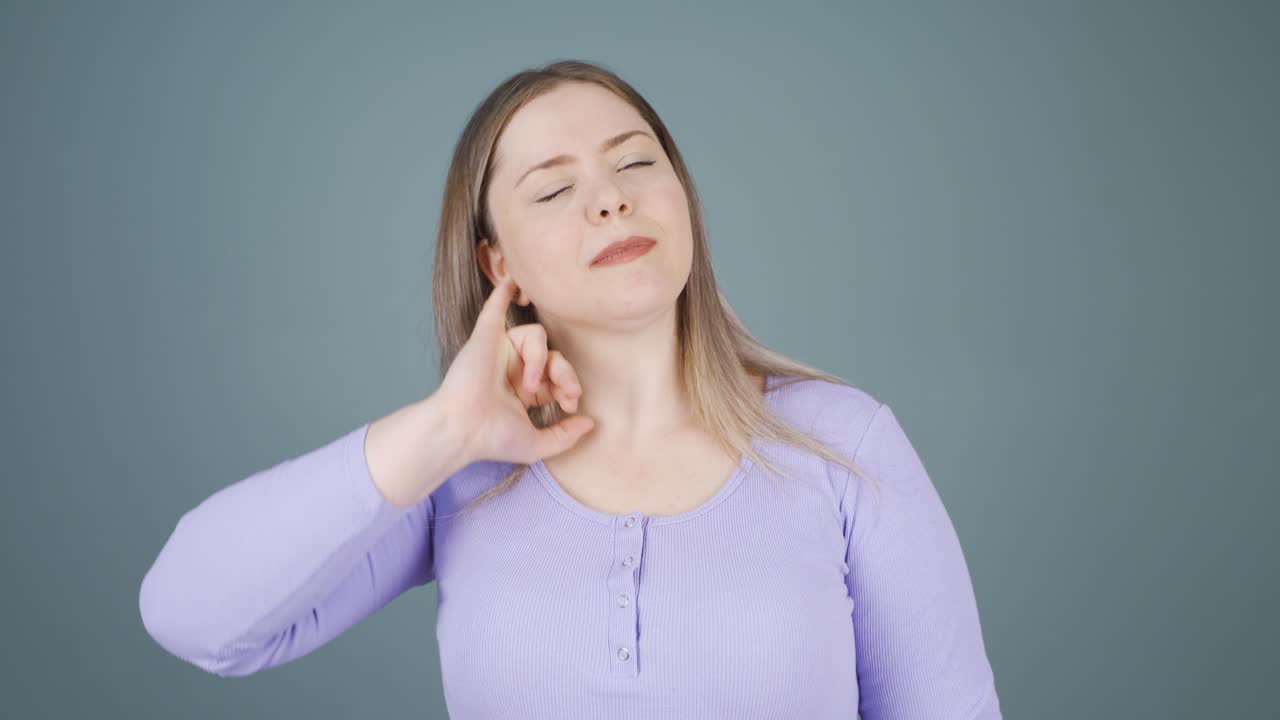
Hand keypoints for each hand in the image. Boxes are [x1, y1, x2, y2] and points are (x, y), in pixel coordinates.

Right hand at [434, 275, 594, 465]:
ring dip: (540, 359)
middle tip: (567, 392)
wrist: (464, 430)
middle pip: (553, 354)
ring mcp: (499, 350)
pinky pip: (495, 307)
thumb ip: (566, 436)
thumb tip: (591, 423)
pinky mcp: (486, 336)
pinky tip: (513, 282)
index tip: (570, 404)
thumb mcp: (538, 444)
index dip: (568, 386)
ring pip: (536, 335)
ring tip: (529, 384)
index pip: (556, 376)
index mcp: (523, 389)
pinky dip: (503, 293)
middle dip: (565, 373)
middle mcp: (512, 367)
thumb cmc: (493, 439)